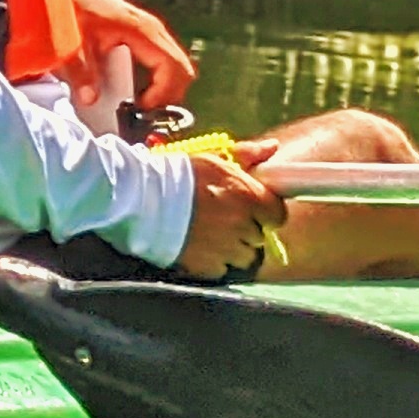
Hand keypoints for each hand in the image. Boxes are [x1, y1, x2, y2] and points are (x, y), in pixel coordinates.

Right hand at [176, 150, 287, 280]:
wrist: (141, 199)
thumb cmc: (177, 175)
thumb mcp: (213, 157)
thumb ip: (247, 154)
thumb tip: (272, 147)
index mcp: (248, 196)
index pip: (277, 215)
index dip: (265, 213)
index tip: (252, 211)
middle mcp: (242, 224)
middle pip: (258, 237)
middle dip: (245, 229)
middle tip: (222, 220)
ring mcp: (226, 249)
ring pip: (243, 257)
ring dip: (232, 249)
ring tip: (210, 236)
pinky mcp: (207, 267)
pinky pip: (222, 270)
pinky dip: (214, 262)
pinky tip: (198, 248)